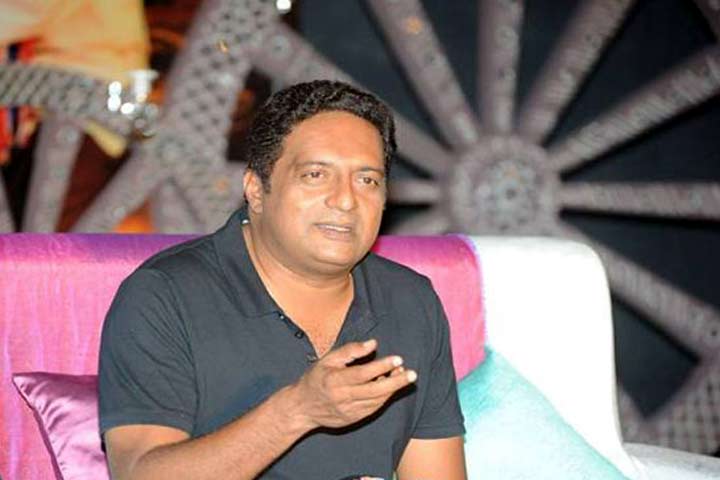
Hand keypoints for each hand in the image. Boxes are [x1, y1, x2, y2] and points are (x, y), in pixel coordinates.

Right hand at [289, 339, 416, 430]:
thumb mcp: (328, 359)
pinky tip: (391, 387)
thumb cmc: (316, 378)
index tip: (398, 359)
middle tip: (412, 374)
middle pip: (374, 391)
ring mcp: (348, 411)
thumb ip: (350, 350)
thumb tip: (373, 343)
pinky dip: (384, 397)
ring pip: (376, 401)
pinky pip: (373, 408)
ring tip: (404, 376)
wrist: (302, 408)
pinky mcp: (353, 419)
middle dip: (395, 382)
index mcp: (334, 380)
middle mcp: (342, 397)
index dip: (381, 366)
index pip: (362, 373)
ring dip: (392, 389)